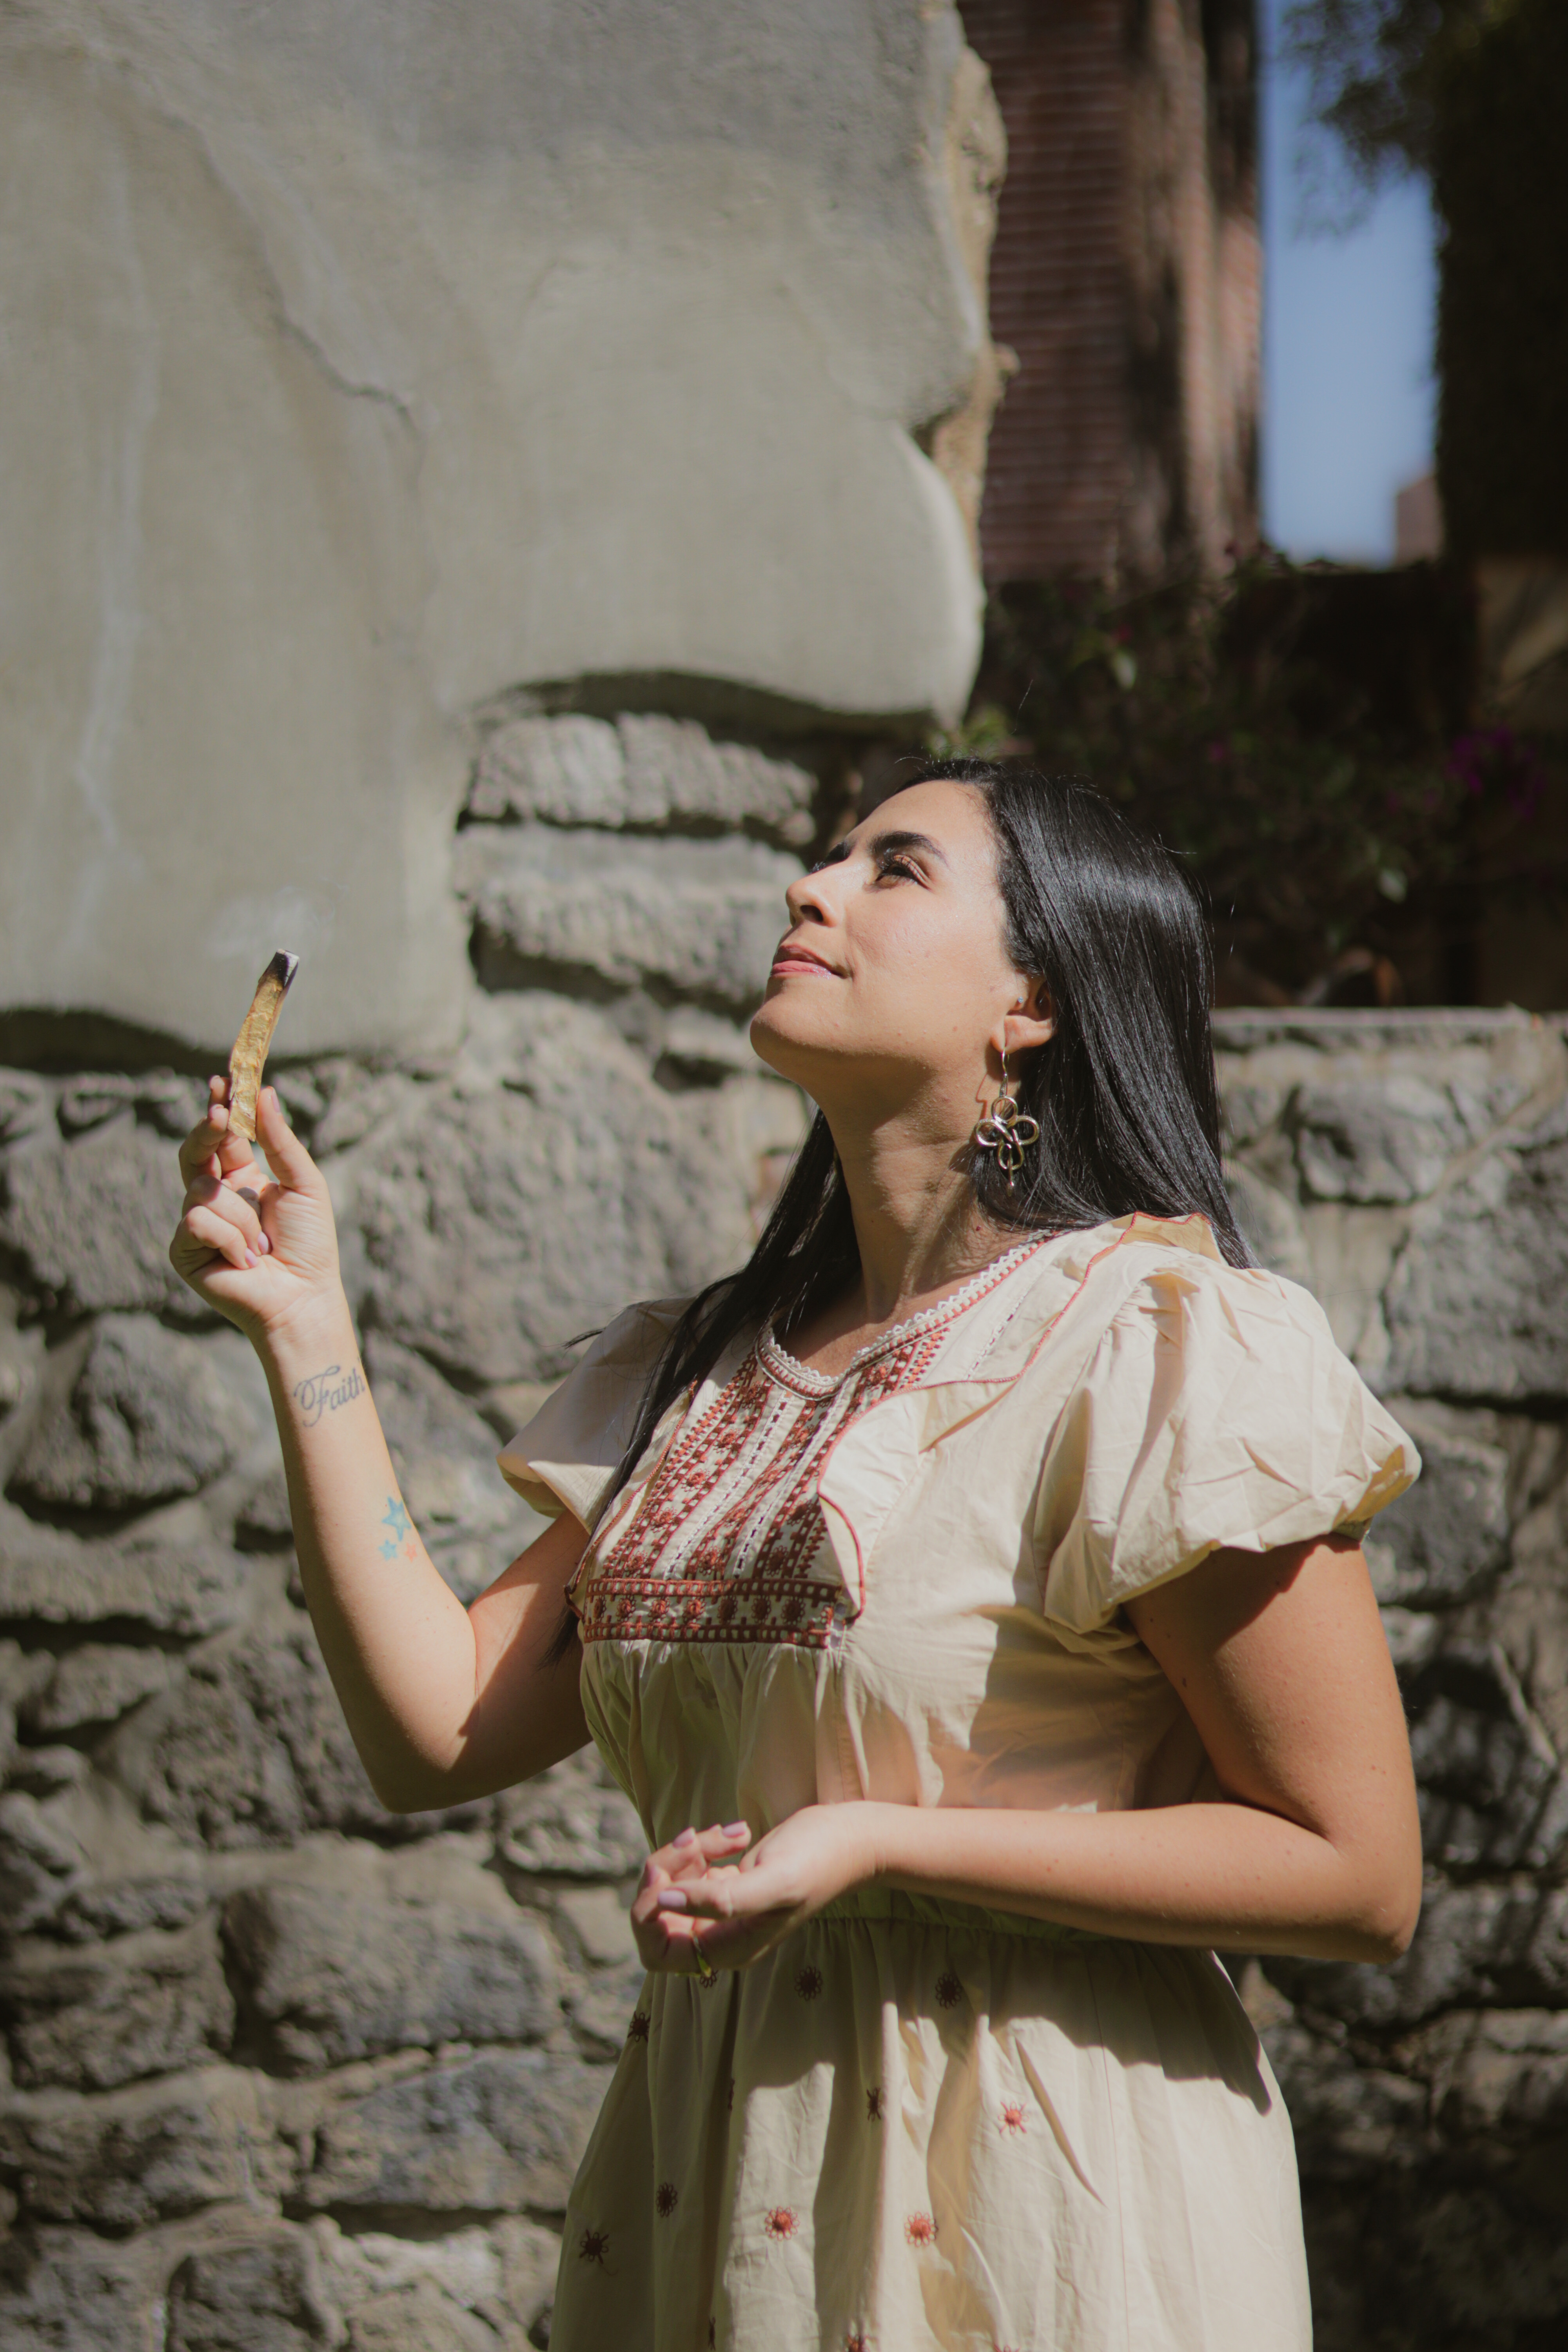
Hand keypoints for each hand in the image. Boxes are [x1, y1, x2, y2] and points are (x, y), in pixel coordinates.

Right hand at [168, 1080, 343, 1345]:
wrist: (303, 1296)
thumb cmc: (309, 1244)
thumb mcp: (303, 1183)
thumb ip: (280, 1140)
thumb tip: (264, 1091)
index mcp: (242, 1179)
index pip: (223, 1135)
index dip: (220, 1108)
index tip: (223, 1079)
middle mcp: (215, 1197)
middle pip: (194, 1151)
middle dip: (208, 1131)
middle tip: (220, 1115)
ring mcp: (196, 1224)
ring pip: (202, 1189)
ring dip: (241, 1216)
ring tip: (262, 1243)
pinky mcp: (183, 1250)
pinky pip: (196, 1221)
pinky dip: (230, 1239)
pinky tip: (246, 1261)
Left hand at [630, 1806, 881, 1977]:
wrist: (851, 1839)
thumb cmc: (818, 1859)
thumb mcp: (773, 1881)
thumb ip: (720, 1900)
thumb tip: (662, 1902)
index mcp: (729, 1949)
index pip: (656, 1948)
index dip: (648, 1910)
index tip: (666, 1870)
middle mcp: (721, 1937)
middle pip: (658, 1915)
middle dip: (666, 1872)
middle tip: (695, 1839)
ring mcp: (723, 1912)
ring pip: (672, 1887)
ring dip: (688, 1852)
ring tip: (728, 1835)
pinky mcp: (728, 1886)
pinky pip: (692, 1870)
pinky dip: (703, 1846)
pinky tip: (737, 1835)